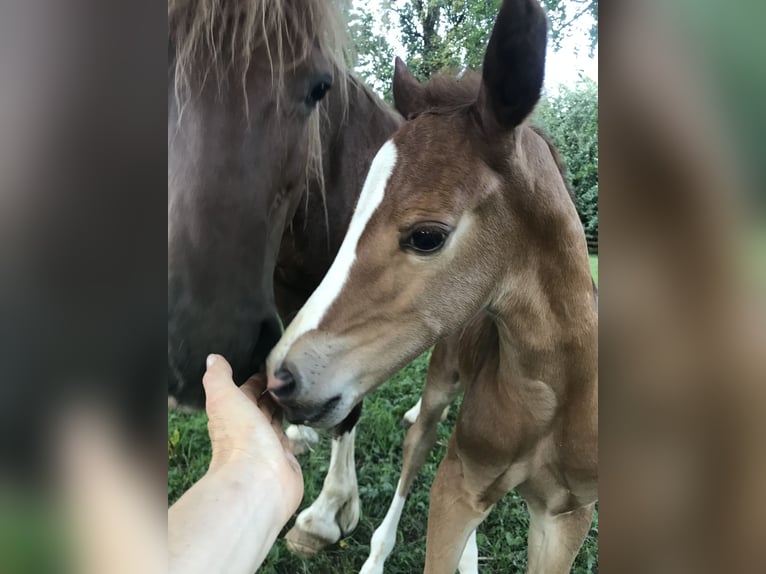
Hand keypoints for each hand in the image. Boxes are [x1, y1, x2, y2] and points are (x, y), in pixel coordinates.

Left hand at [202, 354, 302, 522]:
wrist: (260, 480)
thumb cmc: (240, 438)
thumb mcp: (224, 398)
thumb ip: (219, 378)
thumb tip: (213, 358)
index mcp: (233, 415)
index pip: (246, 392)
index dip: (256, 380)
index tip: (272, 365)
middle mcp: (250, 430)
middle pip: (262, 406)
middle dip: (273, 392)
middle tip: (292, 374)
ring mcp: (269, 445)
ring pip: (277, 421)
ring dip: (285, 407)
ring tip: (302, 389)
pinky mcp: (287, 458)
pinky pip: (291, 437)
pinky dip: (296, 426)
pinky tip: (307, 414)